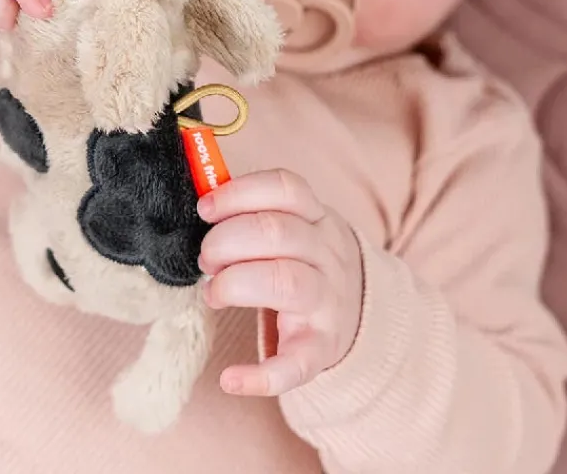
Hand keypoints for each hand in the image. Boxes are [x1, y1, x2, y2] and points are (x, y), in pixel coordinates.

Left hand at [197, 169, 363, 396]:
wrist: (362, 314)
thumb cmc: (306, 261)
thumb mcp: (295, 226)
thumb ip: (254, 210)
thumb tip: (204, 194)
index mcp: (316, 218)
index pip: (285, 188)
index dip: (239, 193)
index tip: (205, 208)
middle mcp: (327, 255)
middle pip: (276, 232)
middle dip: (225, 241)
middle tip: (205, 258)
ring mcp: (328, 302)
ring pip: (285, 283)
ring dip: (234, 285)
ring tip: (212, 294)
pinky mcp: (321, 349)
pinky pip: (296, 363)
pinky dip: (261, 375)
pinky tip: (230, 378)